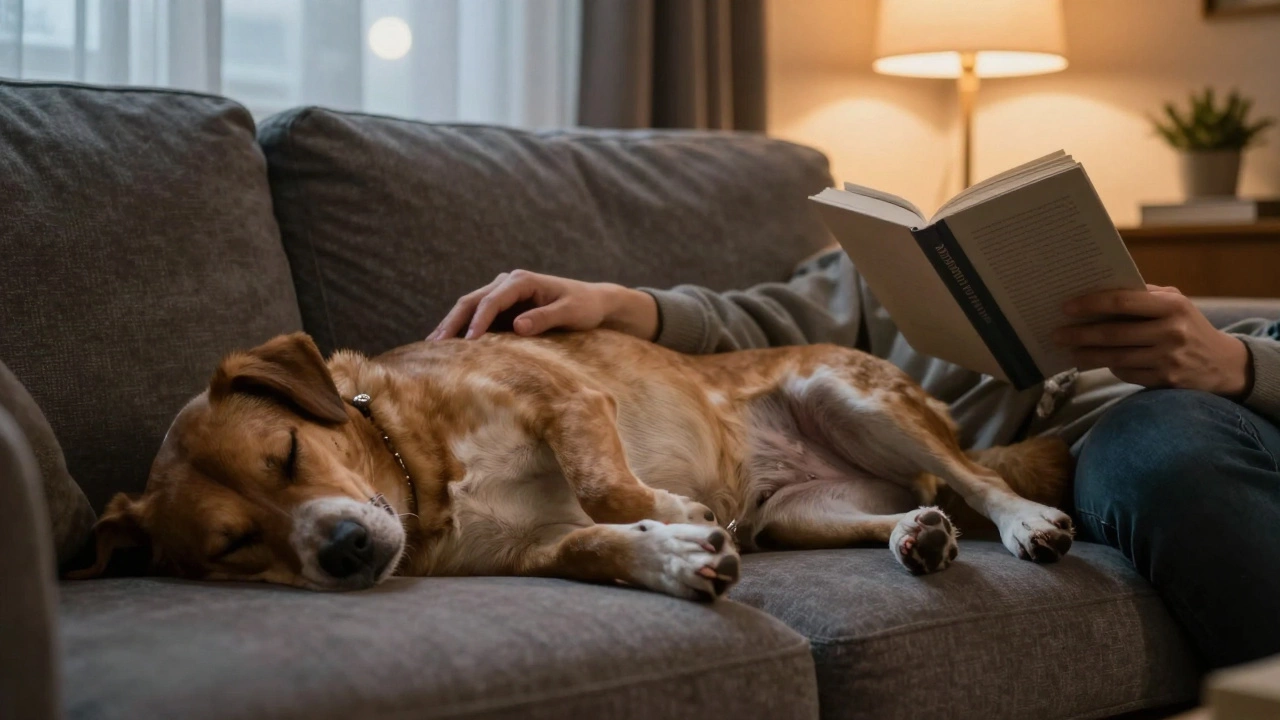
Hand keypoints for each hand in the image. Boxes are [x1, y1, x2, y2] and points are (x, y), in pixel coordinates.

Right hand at [427, 269, 658, 340]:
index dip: (479, 320)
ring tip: (431, 347)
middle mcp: (508, 282)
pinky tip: (447, 346)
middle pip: (472, 300)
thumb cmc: (584, 306)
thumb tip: (517, 326)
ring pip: (469, 307)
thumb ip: (545, 318)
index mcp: (523, 280)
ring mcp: (502, 294)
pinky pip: (477, 317)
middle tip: (435, 345)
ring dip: (451, 325)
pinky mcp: (502, 308)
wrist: (592, 302)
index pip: (494, 299)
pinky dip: (461, 329)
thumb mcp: (571, 312)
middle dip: (453, 322)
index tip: (469, 342)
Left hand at [1054, 285, 1250, 394]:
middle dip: (1079, 334)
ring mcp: (1168, 359)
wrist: (1223, 364)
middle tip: (1056, 333)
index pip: (1122, 301)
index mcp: (1172, 306)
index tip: (1066, 307)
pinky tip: (1096, 362)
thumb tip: (1099, 291)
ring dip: (1087, 355)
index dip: (1091, 304)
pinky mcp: (1164, 381)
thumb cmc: (1189, 326)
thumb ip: (1144, 296)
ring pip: (1115, 357)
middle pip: (1113, 333)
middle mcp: (1171, 332)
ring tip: (1069, 351)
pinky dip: (1109, 366)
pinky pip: (1126, 373)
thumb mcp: (1175, 303)